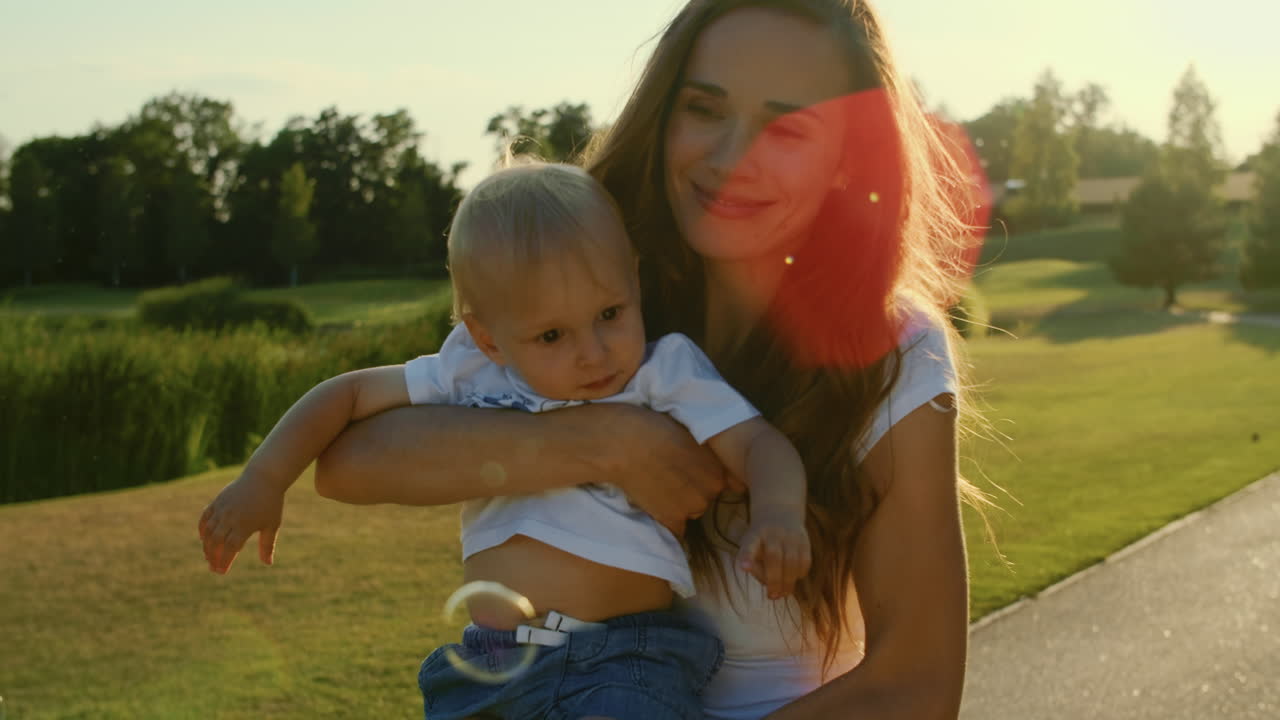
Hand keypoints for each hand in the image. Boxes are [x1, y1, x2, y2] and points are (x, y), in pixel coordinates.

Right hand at [198, 473, 284, 574]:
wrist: (264, 477)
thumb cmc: (271, 502)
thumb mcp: (272, 524)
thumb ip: (267, 545)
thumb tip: (268, 564)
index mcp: (244, 525)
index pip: (230, 549)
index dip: (224, 561)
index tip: (222, 571)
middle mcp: (230, 518)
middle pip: (216, 542)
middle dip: (213, 557)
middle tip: (213, 567)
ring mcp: (222, 509)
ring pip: (209, 532)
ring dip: (207, 546)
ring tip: (209, 556)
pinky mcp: (217, 501)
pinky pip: (205, 517)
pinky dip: (203, 529)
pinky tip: (204, 538)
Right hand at [587, 404, 740, 536]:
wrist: (624, 444)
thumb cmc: (654, 430)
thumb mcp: (689, 435)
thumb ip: (704, 455)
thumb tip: (710, 467)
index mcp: (717, 470)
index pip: (714, 483)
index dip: (697, 477)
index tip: (681, 470)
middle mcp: (710, 492)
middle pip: (703, 498)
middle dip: (689, 491)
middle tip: (667, 477)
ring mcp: (691, 509)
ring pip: (690, 512)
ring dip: (678, 506)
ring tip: (657, 488)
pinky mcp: (671, 520)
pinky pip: (676, 530)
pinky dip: (666, 520)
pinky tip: (653, 503)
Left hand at [737, 507, 810, 599]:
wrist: (779, 513)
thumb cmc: (761, 540)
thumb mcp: (752, 548)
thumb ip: (757, 567)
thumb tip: (772, 588)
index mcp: (754, 535)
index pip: (749, 545)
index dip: (747, 556)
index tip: (744, 567)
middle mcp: (772, 533)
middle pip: (774, 557)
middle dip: (773, 580)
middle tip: (772, 596)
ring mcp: (789, 535)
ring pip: (791, 561)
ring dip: (788, 581)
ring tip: (784, 593)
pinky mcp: (803, 539)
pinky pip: (805, 560)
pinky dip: (800, 573)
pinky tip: (794, 578)